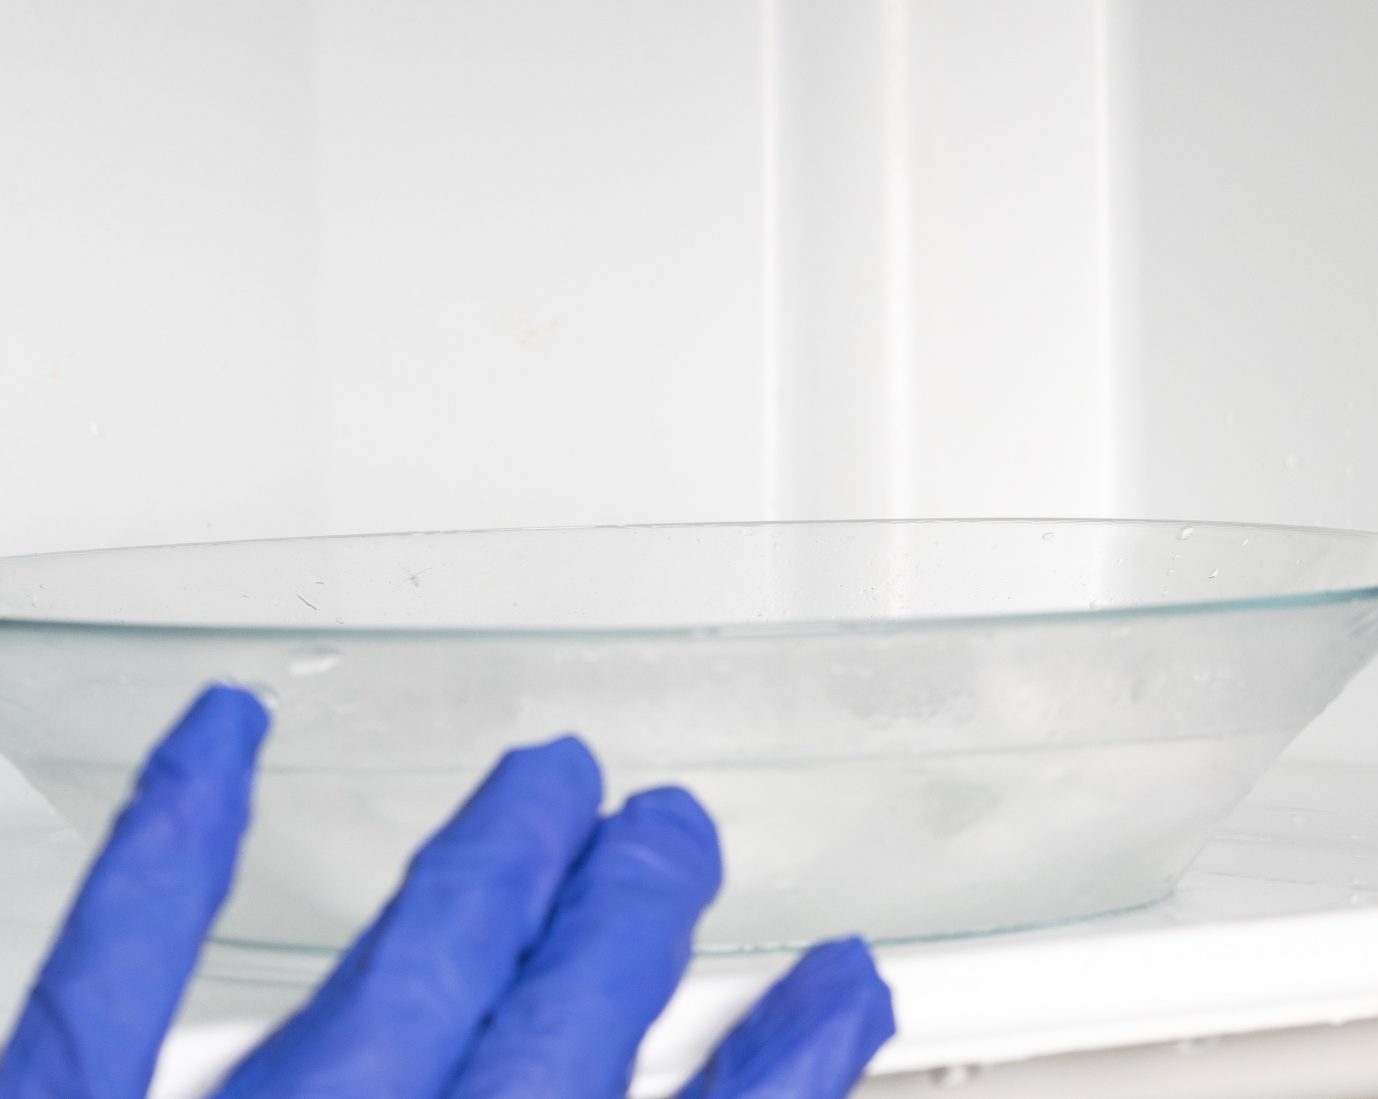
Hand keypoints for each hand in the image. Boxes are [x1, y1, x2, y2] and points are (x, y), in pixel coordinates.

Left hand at [0, 686, 893, 1098]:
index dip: (783, 1064)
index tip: (839, 988)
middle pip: (563, 1031)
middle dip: (633, 919)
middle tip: (673, 831)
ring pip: (406, 970)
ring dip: (493, 866)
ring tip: (551, 779)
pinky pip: (115, 968)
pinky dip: (174, 837)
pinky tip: (221, 737)